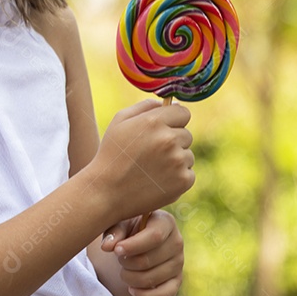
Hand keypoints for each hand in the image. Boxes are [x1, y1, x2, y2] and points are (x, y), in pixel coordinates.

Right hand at [91, 99, 193, 216]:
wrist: (107, 192)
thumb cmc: (112, 154)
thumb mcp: (120, 121)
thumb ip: (145, 106)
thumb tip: (170, 103)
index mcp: (154, 121)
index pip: (183, 113)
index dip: (173, 120)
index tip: (164, 129)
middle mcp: (169, 139)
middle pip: (186, 134)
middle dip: (173, 141)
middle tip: (151, 153)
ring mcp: (178, 161)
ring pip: (188, 155)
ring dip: (175, 160)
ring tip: (152, 168)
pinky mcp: (184, 181)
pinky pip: (188, 173)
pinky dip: (177, 177)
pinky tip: (157, 180)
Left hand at [99, 210, 183, 295]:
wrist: (136, 245)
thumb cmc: (127, 230)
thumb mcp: (118, 224)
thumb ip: (113, 232)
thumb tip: (107, 246)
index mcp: (165, 221)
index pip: (155, 236)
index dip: (133, 246)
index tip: (116, 250)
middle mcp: (177, 241)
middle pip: (149, 260)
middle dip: (126, 263)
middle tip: (119, 258)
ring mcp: (178, 262)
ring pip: (152, 279)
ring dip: (130, 278)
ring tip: (124, 270)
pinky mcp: (177, 281)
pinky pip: (163, 295)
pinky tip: (131, 289)